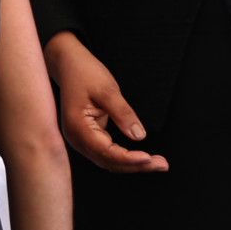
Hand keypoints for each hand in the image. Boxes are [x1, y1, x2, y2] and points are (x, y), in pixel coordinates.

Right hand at [42, 32, 166, 172]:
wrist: (68, 64)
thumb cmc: (84, 73)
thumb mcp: (107, 90)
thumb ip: (123, 113)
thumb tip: (139, 136)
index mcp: (78, 127)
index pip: (106, 152)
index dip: (128, 158)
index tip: (148, 158)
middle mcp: (76, 138)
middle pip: (108, 161)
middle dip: (136, 165)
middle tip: (162, 164)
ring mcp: (80, 138)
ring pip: (108, 160)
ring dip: (132, 164)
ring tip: (156, 163)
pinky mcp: (87, 136)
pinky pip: (107, 153)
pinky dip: (124, 157)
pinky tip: (140, 157)